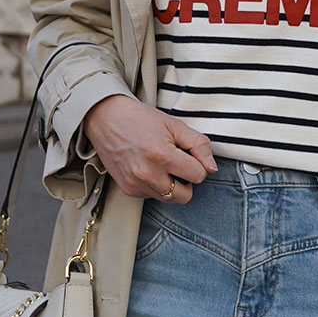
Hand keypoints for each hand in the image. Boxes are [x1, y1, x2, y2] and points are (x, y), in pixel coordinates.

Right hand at [83, 96, 216, 201]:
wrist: (105, 118)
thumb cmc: (139, 118)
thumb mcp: (174, 124)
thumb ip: (198, 145)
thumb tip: (212, 168)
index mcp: (161, 155)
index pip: (198, 176)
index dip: (198, 164)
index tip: (188, 154)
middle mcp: (147, 174)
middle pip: (185, 196)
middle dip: (187, 181)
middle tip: (178, 163)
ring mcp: (135, 184)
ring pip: (169, 199)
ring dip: (172, 185)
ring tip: (162, 165)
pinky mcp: (127, 190)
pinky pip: (153, 197)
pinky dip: (156, 186)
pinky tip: (148, 168)